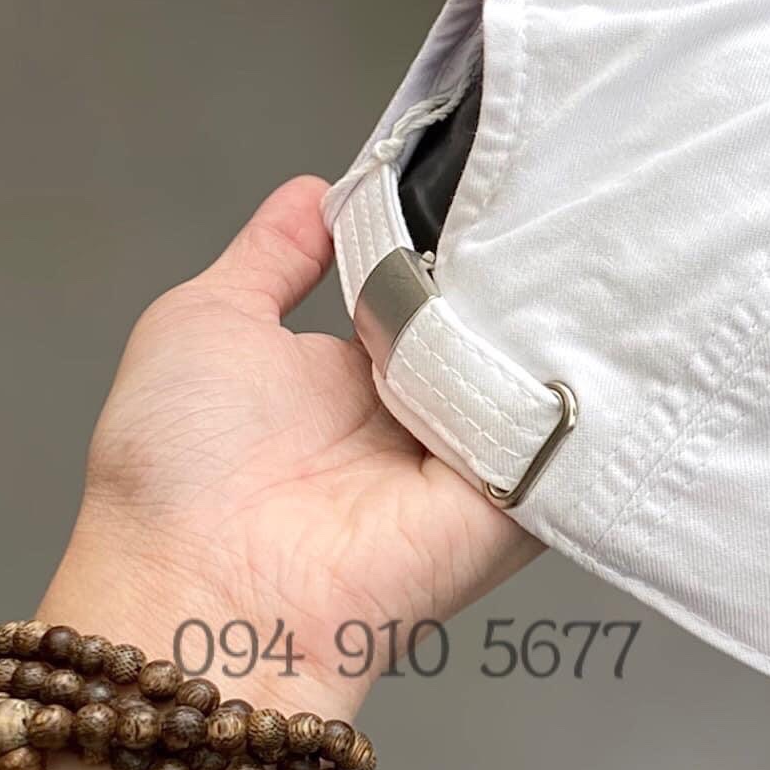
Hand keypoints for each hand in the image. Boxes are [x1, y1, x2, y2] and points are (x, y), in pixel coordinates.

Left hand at [41, 176, 539, 718]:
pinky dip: (579, 385)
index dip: (457, 238)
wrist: (201, 589)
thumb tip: (322, 191)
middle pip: (495, 325)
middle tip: (546, 202)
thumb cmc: (176, 468)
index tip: (487, 180)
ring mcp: (471, 457)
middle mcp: (420, 414)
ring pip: (538, 368)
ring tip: (575, 249)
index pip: (433, 290)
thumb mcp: (205, 321)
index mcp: (356, 373)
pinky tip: (593, 322)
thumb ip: (273, 254)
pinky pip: (563, 434)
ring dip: (551, 317)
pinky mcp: (513, 501)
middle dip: (517, 270)